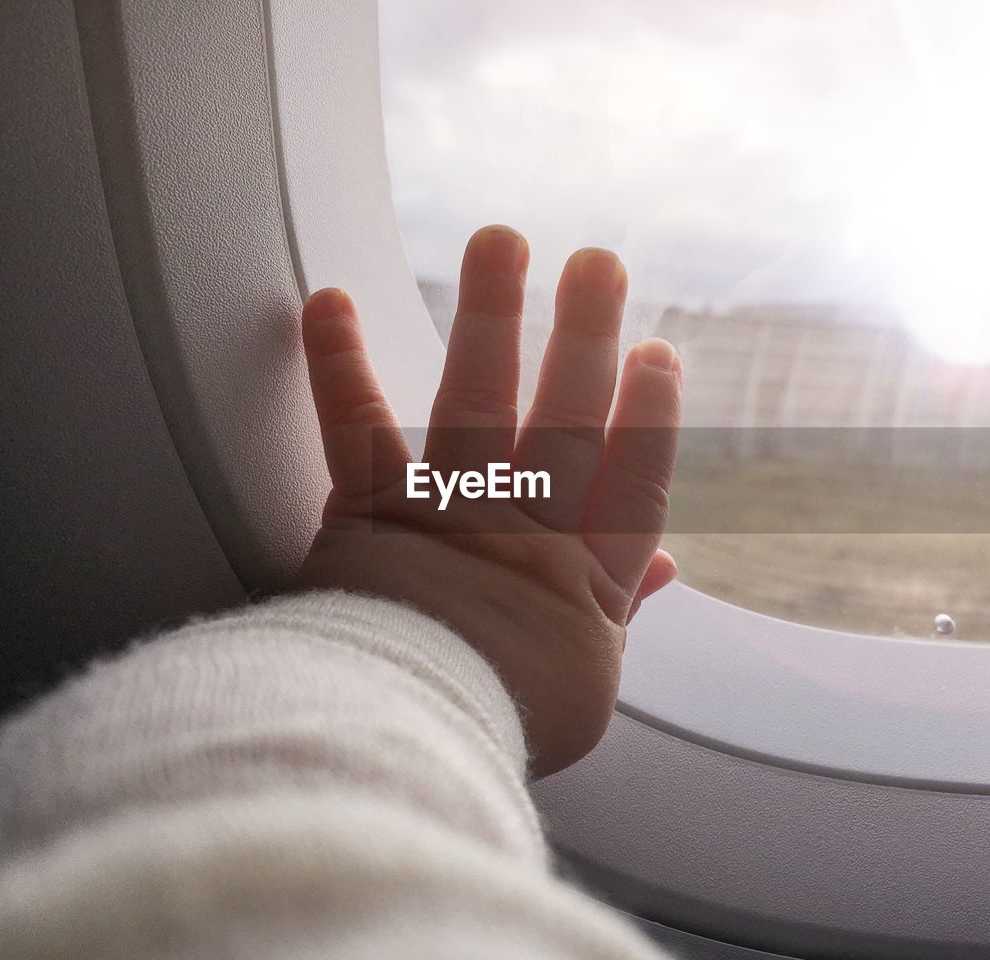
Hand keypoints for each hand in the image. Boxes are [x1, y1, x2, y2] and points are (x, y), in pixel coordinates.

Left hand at [290, 225, 681, 776]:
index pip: (632, 479)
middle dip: (584, 338)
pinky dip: (337, 362)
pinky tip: (324, 299)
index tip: (658, 356)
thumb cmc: (504, 723)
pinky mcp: (372, 509)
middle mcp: (526, 527)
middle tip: (598, 263)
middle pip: (565, 417)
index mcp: (586, 578)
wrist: (413, 739)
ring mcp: (450, 511)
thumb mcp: (587, 683)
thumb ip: (620, 615)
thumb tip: (665, 570)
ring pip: (475, 399)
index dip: (649, 416)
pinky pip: (354, 427)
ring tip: (501, 240)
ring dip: (489, 316)